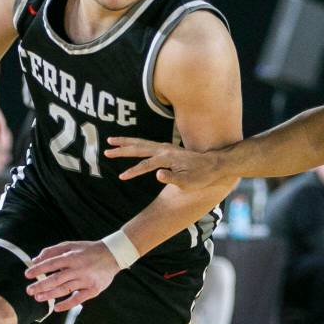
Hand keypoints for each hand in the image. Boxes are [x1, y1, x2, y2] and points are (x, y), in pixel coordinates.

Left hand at [25, 240, 120, 311]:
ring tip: (38, 298)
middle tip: (29, 290)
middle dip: (41, 285)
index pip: (51, 264)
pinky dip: (67, 304)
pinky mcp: (93, 289)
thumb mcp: (71, 245)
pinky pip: (78, 299)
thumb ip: (52, 251)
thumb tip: (35, 259)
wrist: (113, 256)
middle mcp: (78, 268)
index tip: (27, 275)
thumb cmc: (88, 250)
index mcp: (72, 256)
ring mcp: (86, 280)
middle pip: (56, 278)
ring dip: (50, 294)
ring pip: (65, 289)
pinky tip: (56, 307)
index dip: (38, 269)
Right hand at [105, 137, 223, 190]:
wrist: (216, 165)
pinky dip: (136, 143)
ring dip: (126, 142)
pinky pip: (147, 144)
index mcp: (168, 158)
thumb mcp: (189, 182)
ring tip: (111, 141)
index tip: (121, 177)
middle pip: (139, 147)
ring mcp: (167, 148)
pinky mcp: (168, 149)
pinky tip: (131, 145)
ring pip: (141, 143)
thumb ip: (173, 178)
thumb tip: (157, 174)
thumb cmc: (202, 176)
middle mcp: (166, 150)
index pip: (146, 165)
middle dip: (122, 149)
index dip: (133, 171)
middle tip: (106, 150)